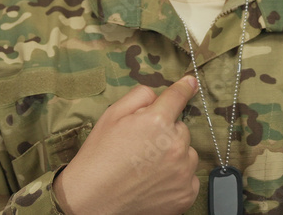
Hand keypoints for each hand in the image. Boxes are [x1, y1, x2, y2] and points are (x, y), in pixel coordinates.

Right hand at [54, 76, 200, 214]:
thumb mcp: (111, 116)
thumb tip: (159, 94)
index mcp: (158, 121)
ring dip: (174, 155)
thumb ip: (139, 97)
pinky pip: (189, 177)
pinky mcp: (186, 194)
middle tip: (142, 146)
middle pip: (180, 129)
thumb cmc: (98, 157)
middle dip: (166, 133)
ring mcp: (183, 172)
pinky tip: (154, 182)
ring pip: (187, 153)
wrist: (91, 200)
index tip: (191, 83)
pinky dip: (177, 178)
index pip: (178, 97)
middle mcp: (176, 145)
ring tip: (147, 167)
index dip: (184, 87)